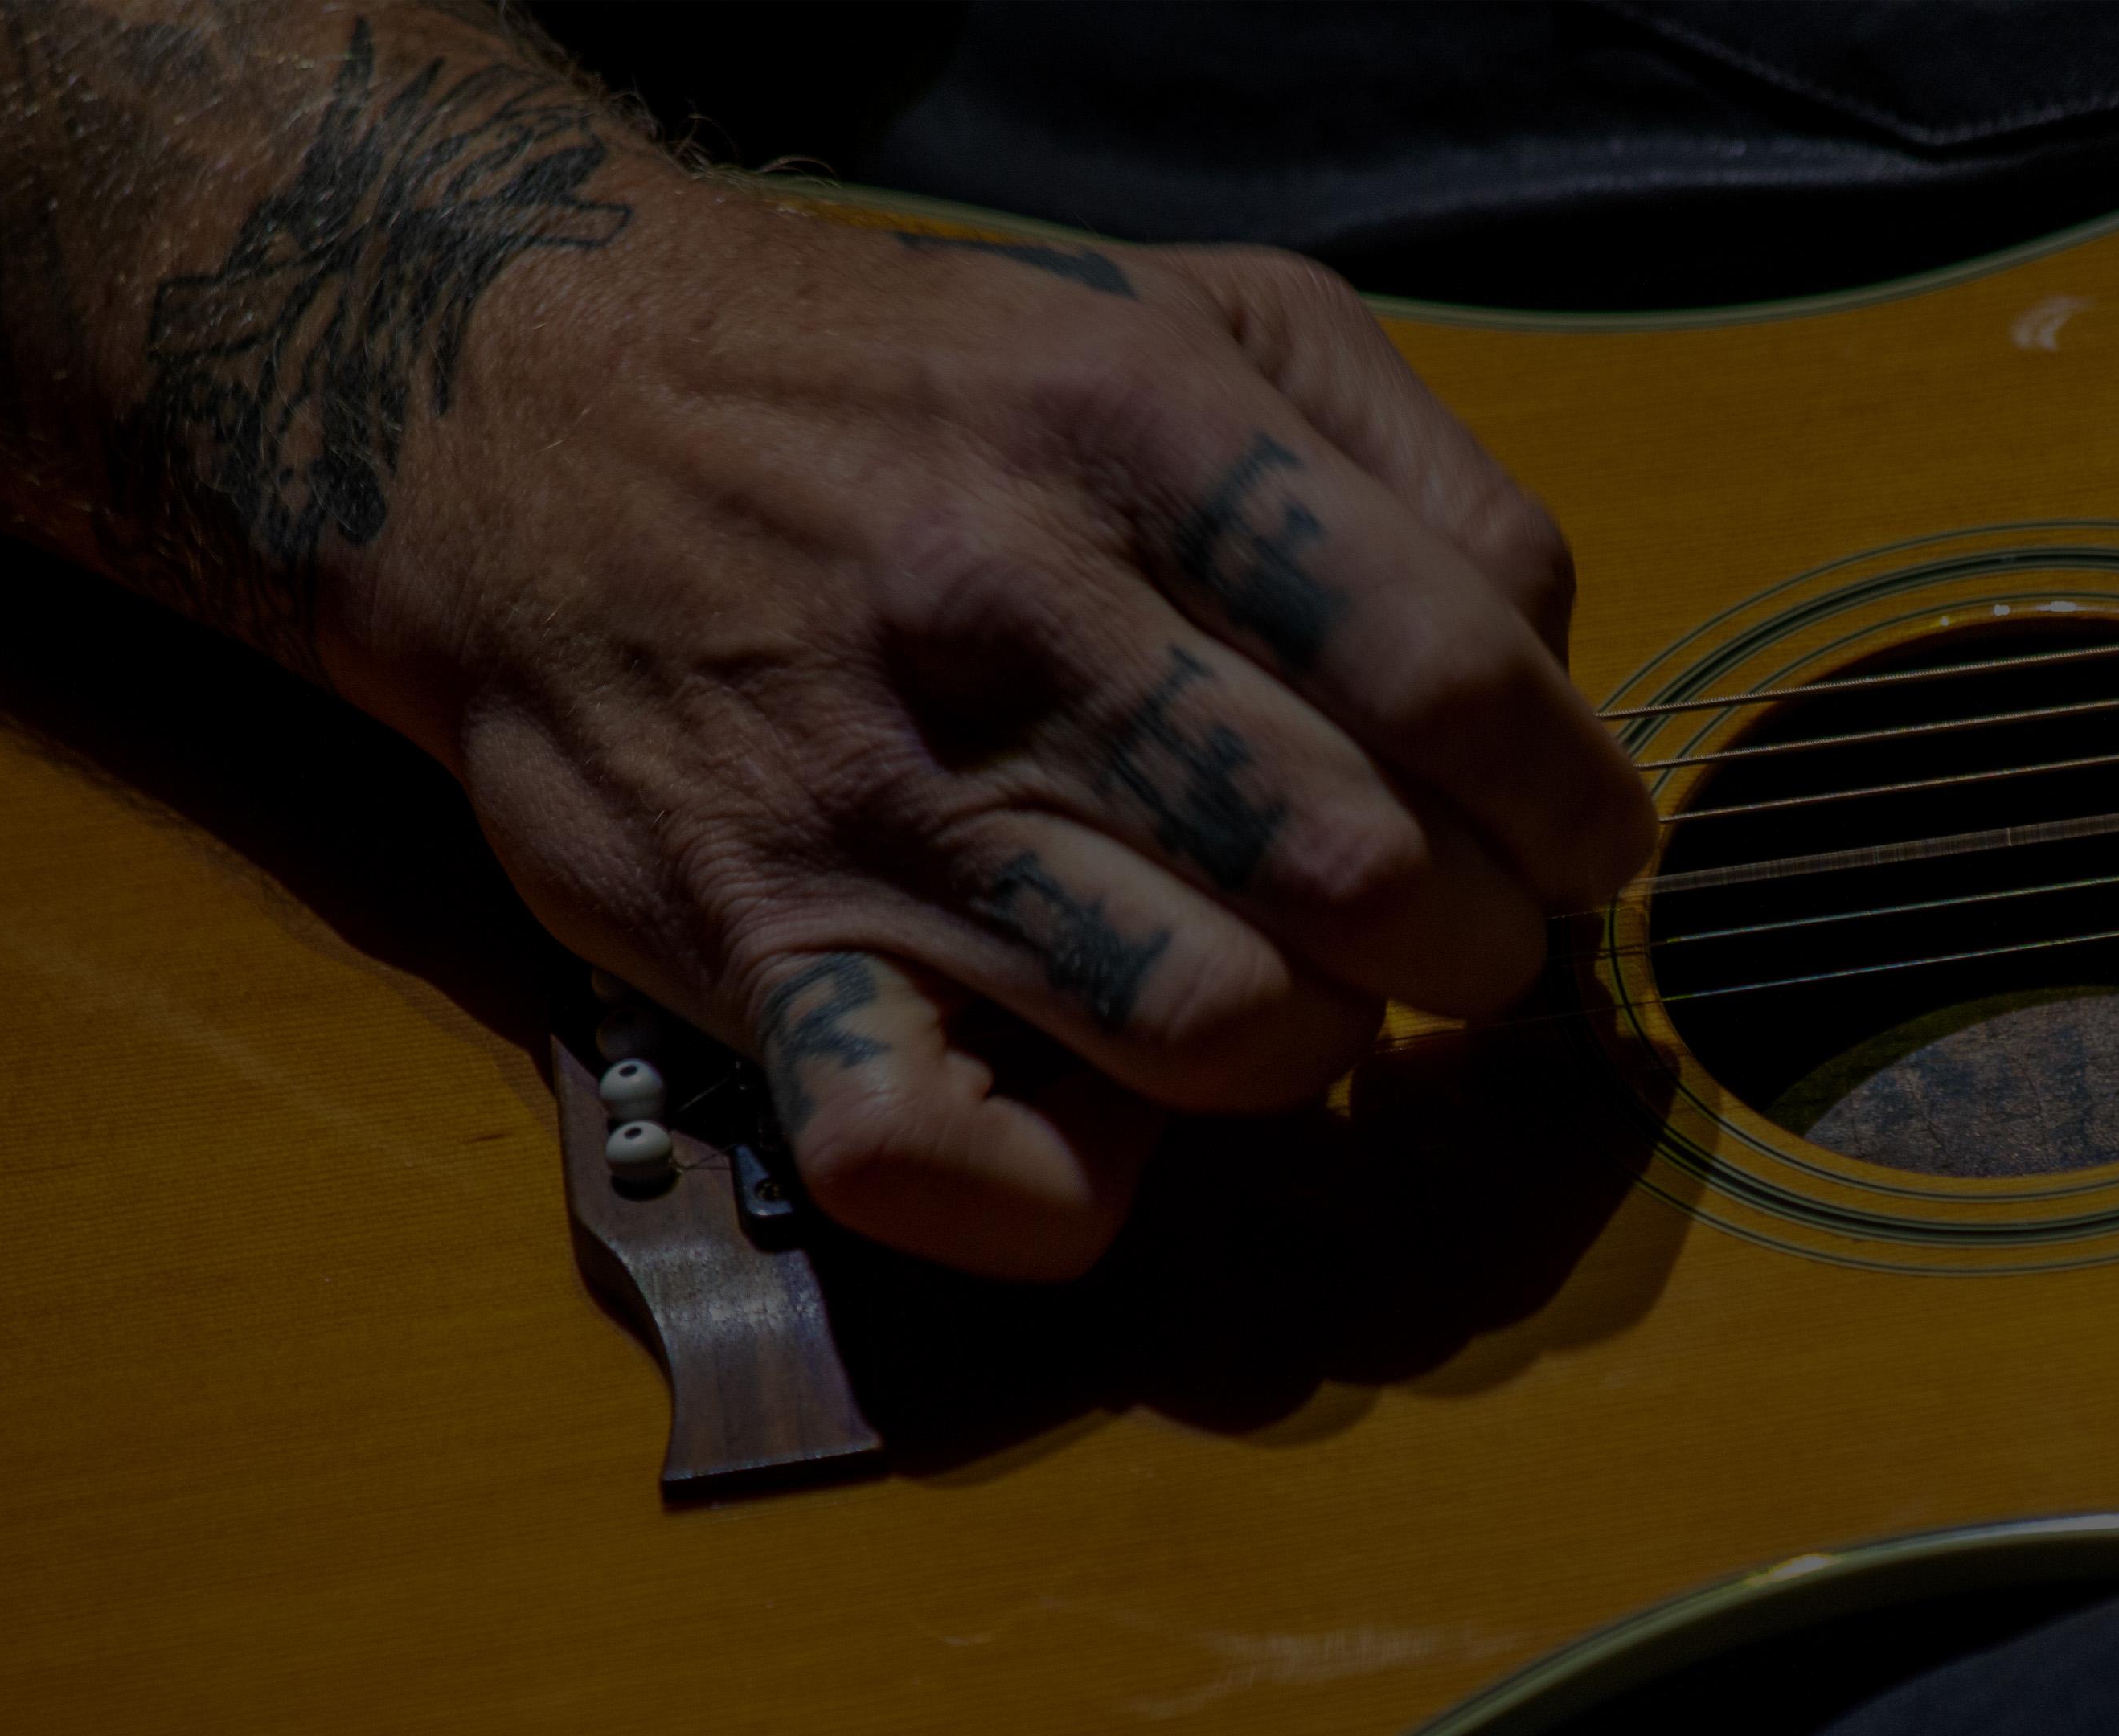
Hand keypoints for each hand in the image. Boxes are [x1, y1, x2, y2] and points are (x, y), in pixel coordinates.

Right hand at [331, 187, 1654, 1278]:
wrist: (531, 409)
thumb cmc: (922, 384)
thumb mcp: (1197, 312)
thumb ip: (1415, 464)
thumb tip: (1547, 666)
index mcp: (1143, 434)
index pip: (1456, 667)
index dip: (1574, 796)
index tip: (1588, 844)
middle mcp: (1012, 614)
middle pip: (1364, 870)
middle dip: (1477, 941)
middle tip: (1461, 928)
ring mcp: (880, 797)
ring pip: (1216, 1026)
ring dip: (1314, 1044)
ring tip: (1302, 989)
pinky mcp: (757, 946)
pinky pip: (937, 1160)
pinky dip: (1069, 1188)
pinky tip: (1111, 1114)